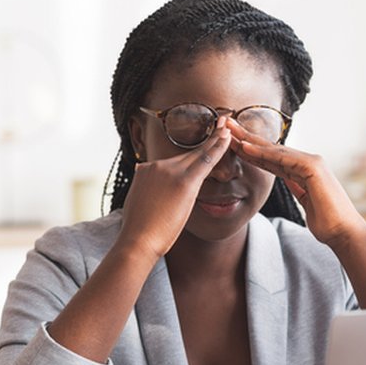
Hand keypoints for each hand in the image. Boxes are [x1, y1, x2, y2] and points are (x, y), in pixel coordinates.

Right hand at [117, 117, 231, 259]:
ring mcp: (169, 171)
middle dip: (205, 138)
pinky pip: (205, 160)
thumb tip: (146, 195)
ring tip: (228, 128)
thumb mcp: (138, 205)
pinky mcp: (184, 181)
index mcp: (145, 171)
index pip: (171, 161)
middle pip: (186, 153)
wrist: (137, 241)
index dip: (188, 152)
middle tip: (220, 123)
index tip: (198, 143)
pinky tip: (228, 138)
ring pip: (196, 154)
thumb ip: (146, 194)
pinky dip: (218, 147)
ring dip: (215, 140)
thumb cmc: (139, 231)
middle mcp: (156, 166)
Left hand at [228, 118, 365, 249]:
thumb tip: (290, 182)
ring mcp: (312, 162)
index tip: (233, 144)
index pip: (273, 158)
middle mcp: (309, 162)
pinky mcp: (313, 167)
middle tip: (226, 125)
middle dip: (248, 138)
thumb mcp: (307, 203)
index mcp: (305, 170)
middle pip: (272, 149)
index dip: (253, 151)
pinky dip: (262, 153)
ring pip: (274, 150)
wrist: (344, 233)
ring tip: (230, 131)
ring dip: (250, 141)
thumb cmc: (328, 223)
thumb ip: (299, 189)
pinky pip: (282, 159)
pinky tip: (245, 148)